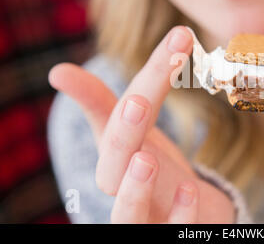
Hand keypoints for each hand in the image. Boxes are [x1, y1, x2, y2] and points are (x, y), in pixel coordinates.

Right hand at [49, 26, 234, 222]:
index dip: (128, 86)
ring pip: (128, 216)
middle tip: (137, 101)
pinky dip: (180, 216)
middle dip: (123, 133)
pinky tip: (190, 189)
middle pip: (114, 166)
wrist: (180, 207)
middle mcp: (123, 187)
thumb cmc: (151, 166)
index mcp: (115, 156)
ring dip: (133, 190)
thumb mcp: (134, 131)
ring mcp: (145, 215)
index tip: (140, 51)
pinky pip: (171, 232)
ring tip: (145, 159)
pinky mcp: (168, 232)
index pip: (120, 116)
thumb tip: (58, 72)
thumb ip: (108, 100)